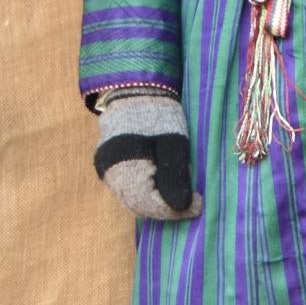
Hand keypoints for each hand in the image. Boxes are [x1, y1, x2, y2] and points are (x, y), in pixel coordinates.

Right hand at [95, 91, 199, 221]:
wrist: (136, 94)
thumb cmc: (158, 115)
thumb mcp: (174, 144)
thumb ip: (175, 177)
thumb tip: (182, 207)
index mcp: (125, 168)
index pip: (149, 204)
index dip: (175, 210)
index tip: (198, 206)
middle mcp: (110, 175)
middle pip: (140, 207)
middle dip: (167, 210)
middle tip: (193, 205)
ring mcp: (107, 173)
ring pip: (133, 202)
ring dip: (157, 205)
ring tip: (182, 199)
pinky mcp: (110, 170)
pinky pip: (128, 192)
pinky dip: (147, 197)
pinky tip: (165, 192)